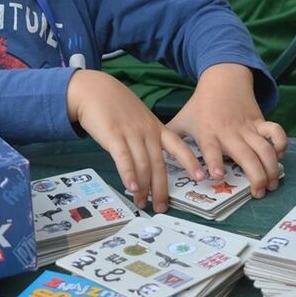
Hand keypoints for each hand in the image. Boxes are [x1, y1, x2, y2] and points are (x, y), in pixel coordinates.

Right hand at [66, 70, 204, 211]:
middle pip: (159, 164)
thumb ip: (146, 138)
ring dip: (143, 187)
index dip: (190, 162)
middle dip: (161, 188)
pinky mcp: (114, 135)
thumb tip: (148, 164)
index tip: (200, 177)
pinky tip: (131, 187)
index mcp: (156, 128)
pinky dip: (128, 174)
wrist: (94, 90)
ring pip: (142, 165)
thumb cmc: (116, 107)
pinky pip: (124, 158)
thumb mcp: (138, 119)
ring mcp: (131, 133)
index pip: (178, 146)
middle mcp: (147, 132)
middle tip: (161, 207)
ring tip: (142, 203)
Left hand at [166, 63, 286, 198]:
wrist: (222, 79)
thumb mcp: (181, 120)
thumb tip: (152, 160)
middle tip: (258, 193)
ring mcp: (247, 127)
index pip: (210, 149)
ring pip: (265, 149)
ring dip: (271, 168)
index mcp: (208, 133)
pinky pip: (276, 131)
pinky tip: (281, 156)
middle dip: (255, 176)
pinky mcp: (260, 121)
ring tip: (272, 184)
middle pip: (246, 155)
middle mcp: (229, 132)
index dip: (213, 162)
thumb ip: (169, 140)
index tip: (216, 176)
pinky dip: (282, 143)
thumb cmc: (200, 106)